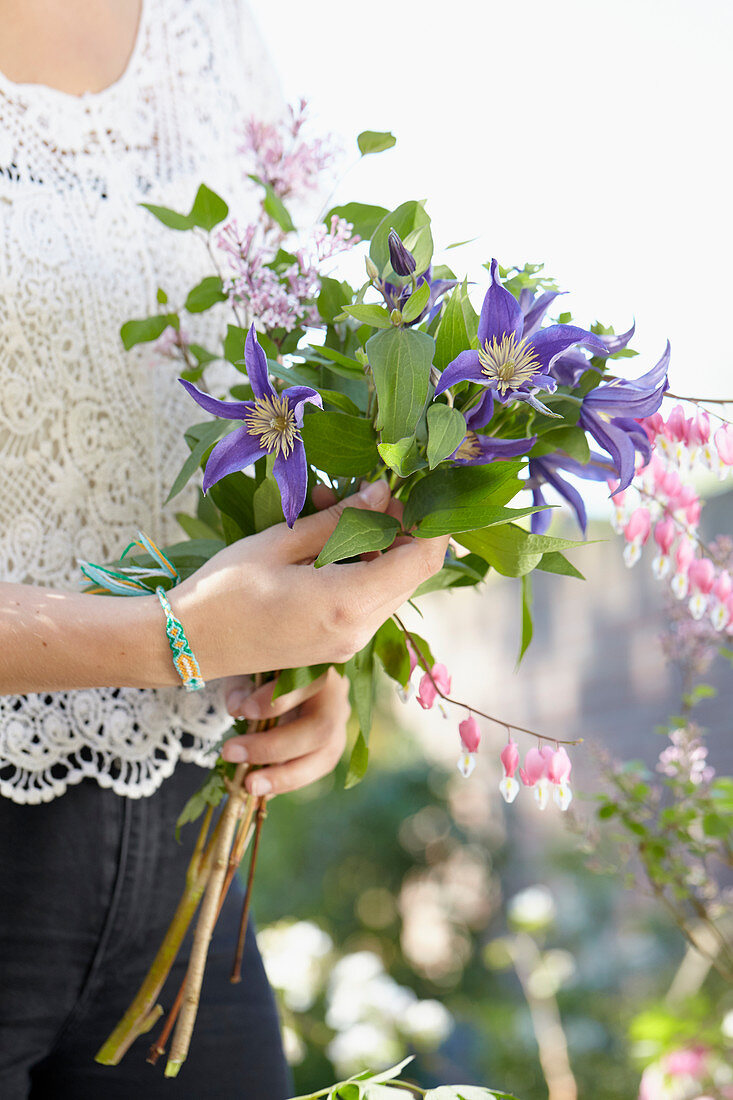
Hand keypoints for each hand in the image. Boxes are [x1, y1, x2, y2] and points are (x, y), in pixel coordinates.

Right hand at [169, 481, 449, 680]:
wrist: (186, 644)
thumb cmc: (222, 590)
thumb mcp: (280, 543)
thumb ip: (339, 519)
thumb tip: (383, 492)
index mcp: (347, 601)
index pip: (422, 560)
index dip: (433, 523)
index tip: (420, 489)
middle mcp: (358, 629)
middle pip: (412, 573)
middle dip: (400, 528)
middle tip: (367, 490)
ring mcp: (349, 643)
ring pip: (391, 587)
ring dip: (377, 547)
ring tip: (333, 510)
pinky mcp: (336, 646)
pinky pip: (368, 602)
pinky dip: (360, 569)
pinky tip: (326, 542)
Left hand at [219, 668, 349, 796]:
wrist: (285, 672)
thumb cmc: (267, 665)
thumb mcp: (251, 665)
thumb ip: (243, 683)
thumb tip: (237, 708)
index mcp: (320, 663)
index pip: (308, 683)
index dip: (276, 700)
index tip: (243, 711)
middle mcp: (338, 693)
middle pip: (320, 728)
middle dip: (274, 747)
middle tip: (232, 753)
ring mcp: (340, 721)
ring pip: (326, 756)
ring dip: (285, 776)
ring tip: (249, 786)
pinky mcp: (333, 743)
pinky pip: (316, 768)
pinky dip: (288, 780)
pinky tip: (261, 787)